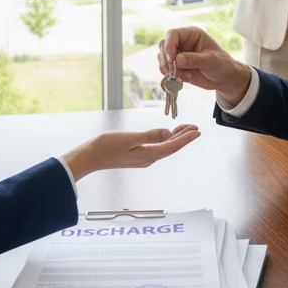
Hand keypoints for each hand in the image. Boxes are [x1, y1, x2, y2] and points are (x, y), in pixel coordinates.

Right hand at [61, 125, 200, 180]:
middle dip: (184, 137)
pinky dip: (164, 140)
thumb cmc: (106, 147)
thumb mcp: (130, 138)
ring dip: (175, 138)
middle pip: (171, 147)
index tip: (197, 131)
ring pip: (164, 148)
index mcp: (148, 155)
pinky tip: (165, 135)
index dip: (187, 138)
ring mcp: (142, 159)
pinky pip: (156, 148)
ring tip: (184, 129)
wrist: (89, 158)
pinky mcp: (136, 156)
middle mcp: (148, 159)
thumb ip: (150, 136)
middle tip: (194, 127)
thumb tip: (167, 133)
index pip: (173, 146)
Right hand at [158, 26, 252, 105]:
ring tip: (183, 76)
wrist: (224, 79)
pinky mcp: (177, 67)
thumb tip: (177, 60)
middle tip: (171, 70)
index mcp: (191, 34)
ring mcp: (178, 55)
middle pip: (163, 45)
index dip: (169, 45)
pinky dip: (172, 76)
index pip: (173, 34)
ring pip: (162, 58)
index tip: (171, 59)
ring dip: (168, 68)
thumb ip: (194, 59)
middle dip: (165, 58)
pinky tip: (186, 78)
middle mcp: (182, 43)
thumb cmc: (222, 64)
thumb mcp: (211, 61)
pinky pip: (167, 70)